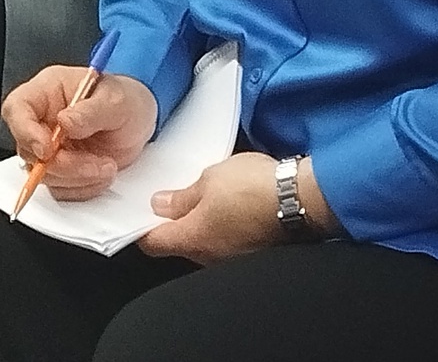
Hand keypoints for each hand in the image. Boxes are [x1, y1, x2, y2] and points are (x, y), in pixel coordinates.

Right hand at [2, 68, 158, 201]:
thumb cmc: (125, 99)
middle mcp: (43, 119)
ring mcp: (50, 147)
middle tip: (94, 163)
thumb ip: (90, 111)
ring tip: (106, 165)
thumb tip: (65, 121)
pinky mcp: (62, 170)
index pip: (17, 108)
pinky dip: (83, 188)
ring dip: (77, 178)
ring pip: (44, 175)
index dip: (25, 131)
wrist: (140, 120)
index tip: (47, 149)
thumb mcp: (116, 100)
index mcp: (47, 91)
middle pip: (28, 149)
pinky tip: (102, 173)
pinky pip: (61, 189)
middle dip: (62, 164)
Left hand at [141, 151, 301, 262]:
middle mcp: (210, 257)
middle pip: (178, 244)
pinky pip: (226, 241)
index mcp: (192, 239)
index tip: (136, 211)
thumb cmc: (254, 188)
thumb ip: (182, 196)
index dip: (139, 227)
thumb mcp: (210, 179)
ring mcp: (232, 258)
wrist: (300, 200)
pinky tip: (227, 205)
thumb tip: (160, 205)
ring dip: (198, 222)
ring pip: (204, 242)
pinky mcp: (252, 253)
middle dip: (171, 222)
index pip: (152, 243)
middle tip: (168, 195)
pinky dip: (220, 225)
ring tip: (201, 194)